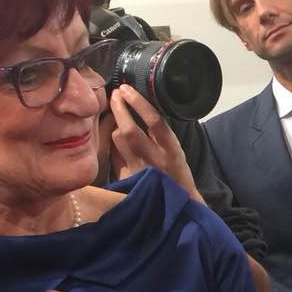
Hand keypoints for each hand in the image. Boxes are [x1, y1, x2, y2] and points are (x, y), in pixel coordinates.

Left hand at [109, 84, 199, 198]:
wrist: (178, 202)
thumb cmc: (176, 171)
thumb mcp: (175, 149)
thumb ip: (159, 133)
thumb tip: (138, 107)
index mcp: (171, 150)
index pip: (154, 121)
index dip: (138, 103)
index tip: (126, 89)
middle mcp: (154, 160)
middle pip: (129, 130)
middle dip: (118, 108)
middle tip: (115, 95)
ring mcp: (138, 171)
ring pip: (118, 141)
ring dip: (114, 125)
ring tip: (116, 115)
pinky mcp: (127, 179)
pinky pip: (113, 154)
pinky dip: (113, 143)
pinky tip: (115, 137)